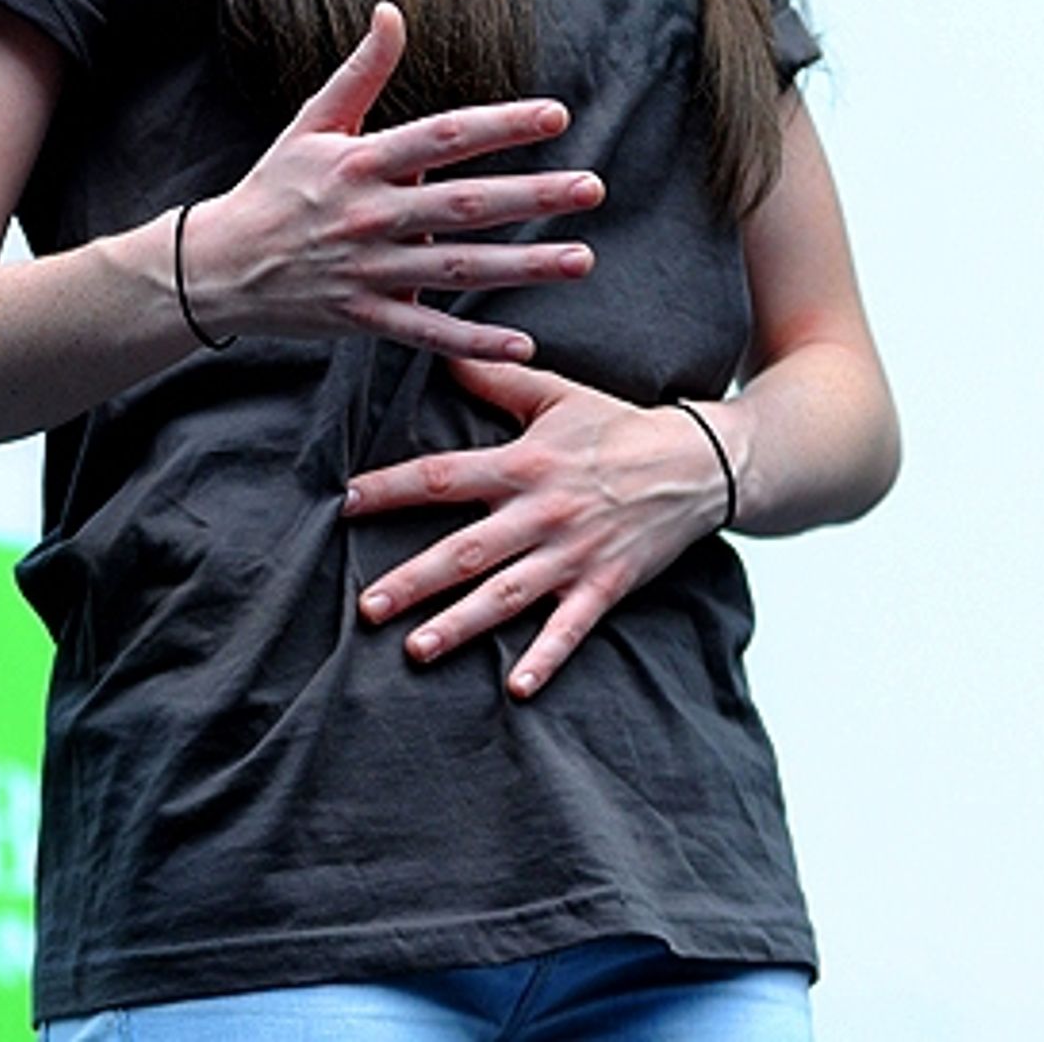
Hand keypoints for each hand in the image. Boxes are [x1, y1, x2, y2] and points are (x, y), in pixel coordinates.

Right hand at [181, 3, 603, 357]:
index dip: (500, 125)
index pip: (443, 137)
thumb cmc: (273, 188)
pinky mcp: (364, 317)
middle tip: (592, 187)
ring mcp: (368, 270)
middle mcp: (369, 215)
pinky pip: (426, 333)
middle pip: (464, 204)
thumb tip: (391, 11)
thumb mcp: (312, 123)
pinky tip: (524, 342)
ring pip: (458, 269)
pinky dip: (473, 341)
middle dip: (532, 196)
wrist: (216, 267)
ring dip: (523, 266)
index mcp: (361, 162)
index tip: (556, 115)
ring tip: (582, 258)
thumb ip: (361, 72)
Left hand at [343, 357, 729, 695]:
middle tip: (366, 606)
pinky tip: (516, 688)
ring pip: (507, 595)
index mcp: (524, 464)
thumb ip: (498, 380)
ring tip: (416, 649)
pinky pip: (570, 629)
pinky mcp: (605, 586)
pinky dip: (545, 658)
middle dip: (414, 579)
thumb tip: (446, 355)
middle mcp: (542, 512)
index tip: (347, 502)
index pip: (445, 477)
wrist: (696, 462)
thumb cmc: (617, 427)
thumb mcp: (557, 394)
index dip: (393, 488)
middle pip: (467, 549)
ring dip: (461, 624)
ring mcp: (574, 554)